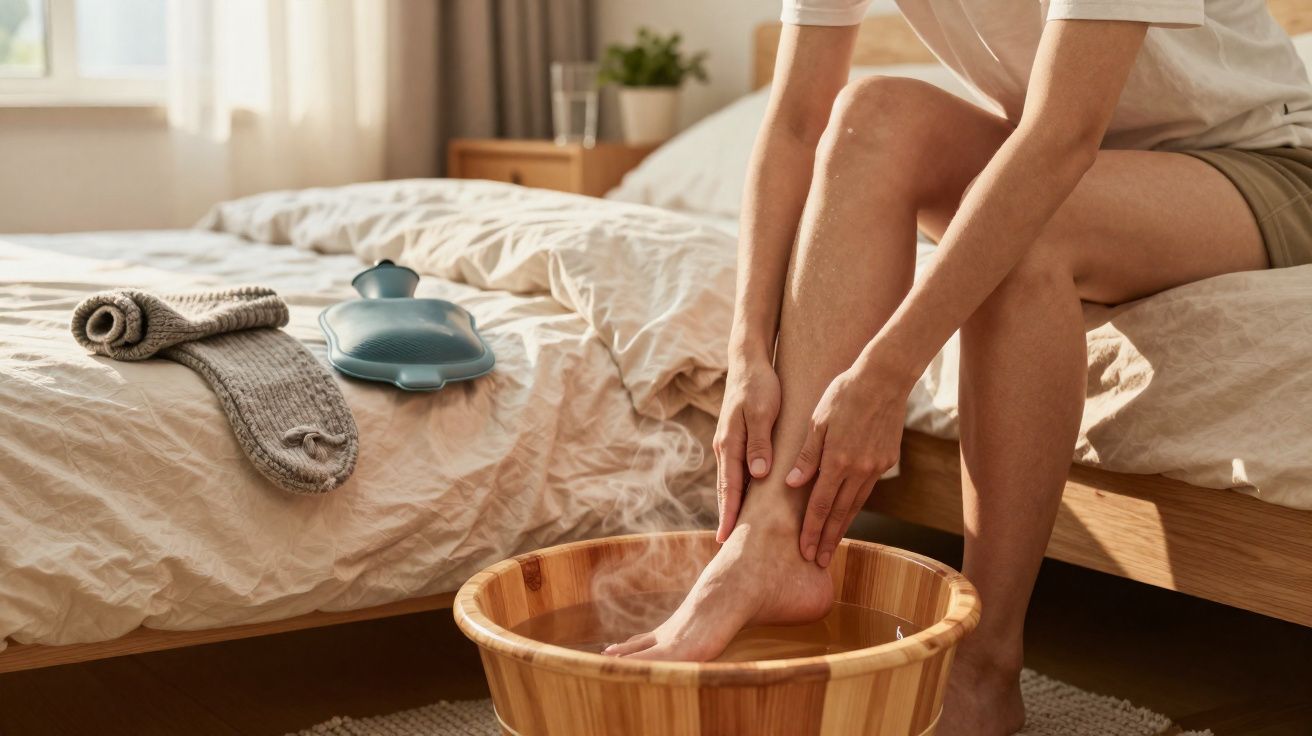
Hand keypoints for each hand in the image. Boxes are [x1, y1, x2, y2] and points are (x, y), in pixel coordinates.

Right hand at [713, 360, 780, 542]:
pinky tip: (744, 499)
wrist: (748, 362)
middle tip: (724, 545)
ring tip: (733, 530)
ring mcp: (728, 444)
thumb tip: (758, 475)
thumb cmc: (759, 386)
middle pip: (725, 490)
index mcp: (730, 444)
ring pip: (729, 482)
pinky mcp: (736, 440)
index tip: (726, 539)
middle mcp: (725, 448)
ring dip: (730, 505)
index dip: (729, 514)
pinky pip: (735, 471)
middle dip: (725, 517)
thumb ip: (760, 443)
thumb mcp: (763, 412)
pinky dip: (737, 489)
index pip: (730, 488)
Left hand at [786, 365, 905, 566]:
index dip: (811, 531)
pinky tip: (847, 515)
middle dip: (827, 539)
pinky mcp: (886, 460)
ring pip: (855, 505)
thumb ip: (806, 456)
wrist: (884, 379)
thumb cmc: (844, 393)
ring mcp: (875, 466)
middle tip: (819, 561)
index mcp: (837, 460)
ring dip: (842, 527)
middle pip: (839, 513)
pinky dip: (855, 506)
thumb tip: (793, 485)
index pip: (820, 505)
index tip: (805, 552)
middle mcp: (858, 469)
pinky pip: (867, 489)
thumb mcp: (817, 420)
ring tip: (832, 546)